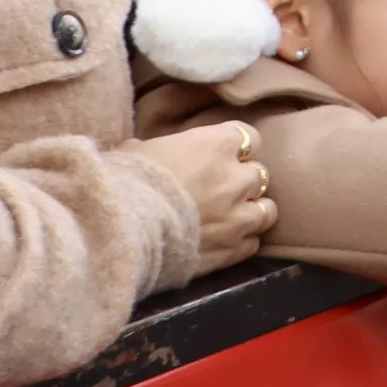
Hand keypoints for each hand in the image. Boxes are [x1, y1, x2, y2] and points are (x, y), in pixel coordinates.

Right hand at [139, 119, 279, 274]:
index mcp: (216, 145)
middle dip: (243, 180)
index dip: (235, 146)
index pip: (248, 136)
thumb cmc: (124, 184)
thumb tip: (145, 149)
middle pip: (259, 174)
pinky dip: (242, 241)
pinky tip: (225, 240)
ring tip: (232, 216)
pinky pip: (252, 243)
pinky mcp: (231, 250)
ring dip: (252, 211)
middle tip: (221, 188)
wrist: (120, 232)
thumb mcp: (138, 151)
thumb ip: (160, 150)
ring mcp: (238, 217)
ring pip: (267, 210)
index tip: (222, 154)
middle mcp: (236, 179)